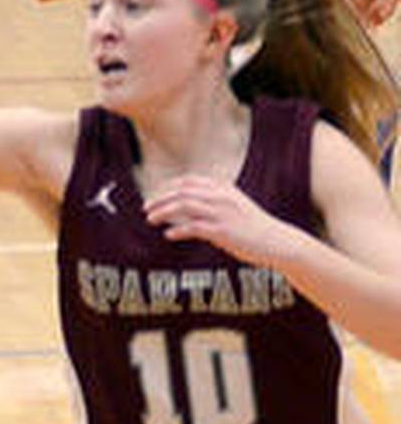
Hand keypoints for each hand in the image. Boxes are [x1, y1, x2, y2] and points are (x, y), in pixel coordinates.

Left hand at [144, 175, 292, 265]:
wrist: (277, 242)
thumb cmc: (253, 227)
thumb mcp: (233, 206)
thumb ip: (212, 202)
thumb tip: (184, 206)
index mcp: (223, 188)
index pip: (189, 181)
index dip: (168, 187)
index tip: (156, 195)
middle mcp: (221, 197)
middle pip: (182, 192)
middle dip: (160, 199)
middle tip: (146, 208)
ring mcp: (222, 213)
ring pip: (184, 206)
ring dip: (163, 212)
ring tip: (151, 219)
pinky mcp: (223, 231)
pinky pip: (193, 227)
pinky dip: (177, 230)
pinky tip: (168, 234)